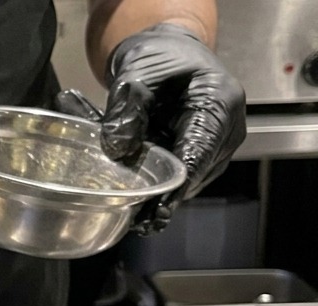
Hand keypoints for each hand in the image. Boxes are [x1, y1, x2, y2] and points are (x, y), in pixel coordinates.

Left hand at [101, 23, 245, 233]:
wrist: (168, 54)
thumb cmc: (160, 57)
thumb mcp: (137, 73)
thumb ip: (126, 108)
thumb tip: (117, 148)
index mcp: (220, 104)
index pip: (199, 154)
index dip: (176, 187)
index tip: (157, 211)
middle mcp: (226, 130)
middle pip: (191, 175)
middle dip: (158, 194)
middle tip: (128, 216)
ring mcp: (215, 147)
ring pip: (180, 181)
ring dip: (148, 188)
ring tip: (119, 202)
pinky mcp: (198, 158)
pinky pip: (172, 176)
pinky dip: (147, 179)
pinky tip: (123, 187)